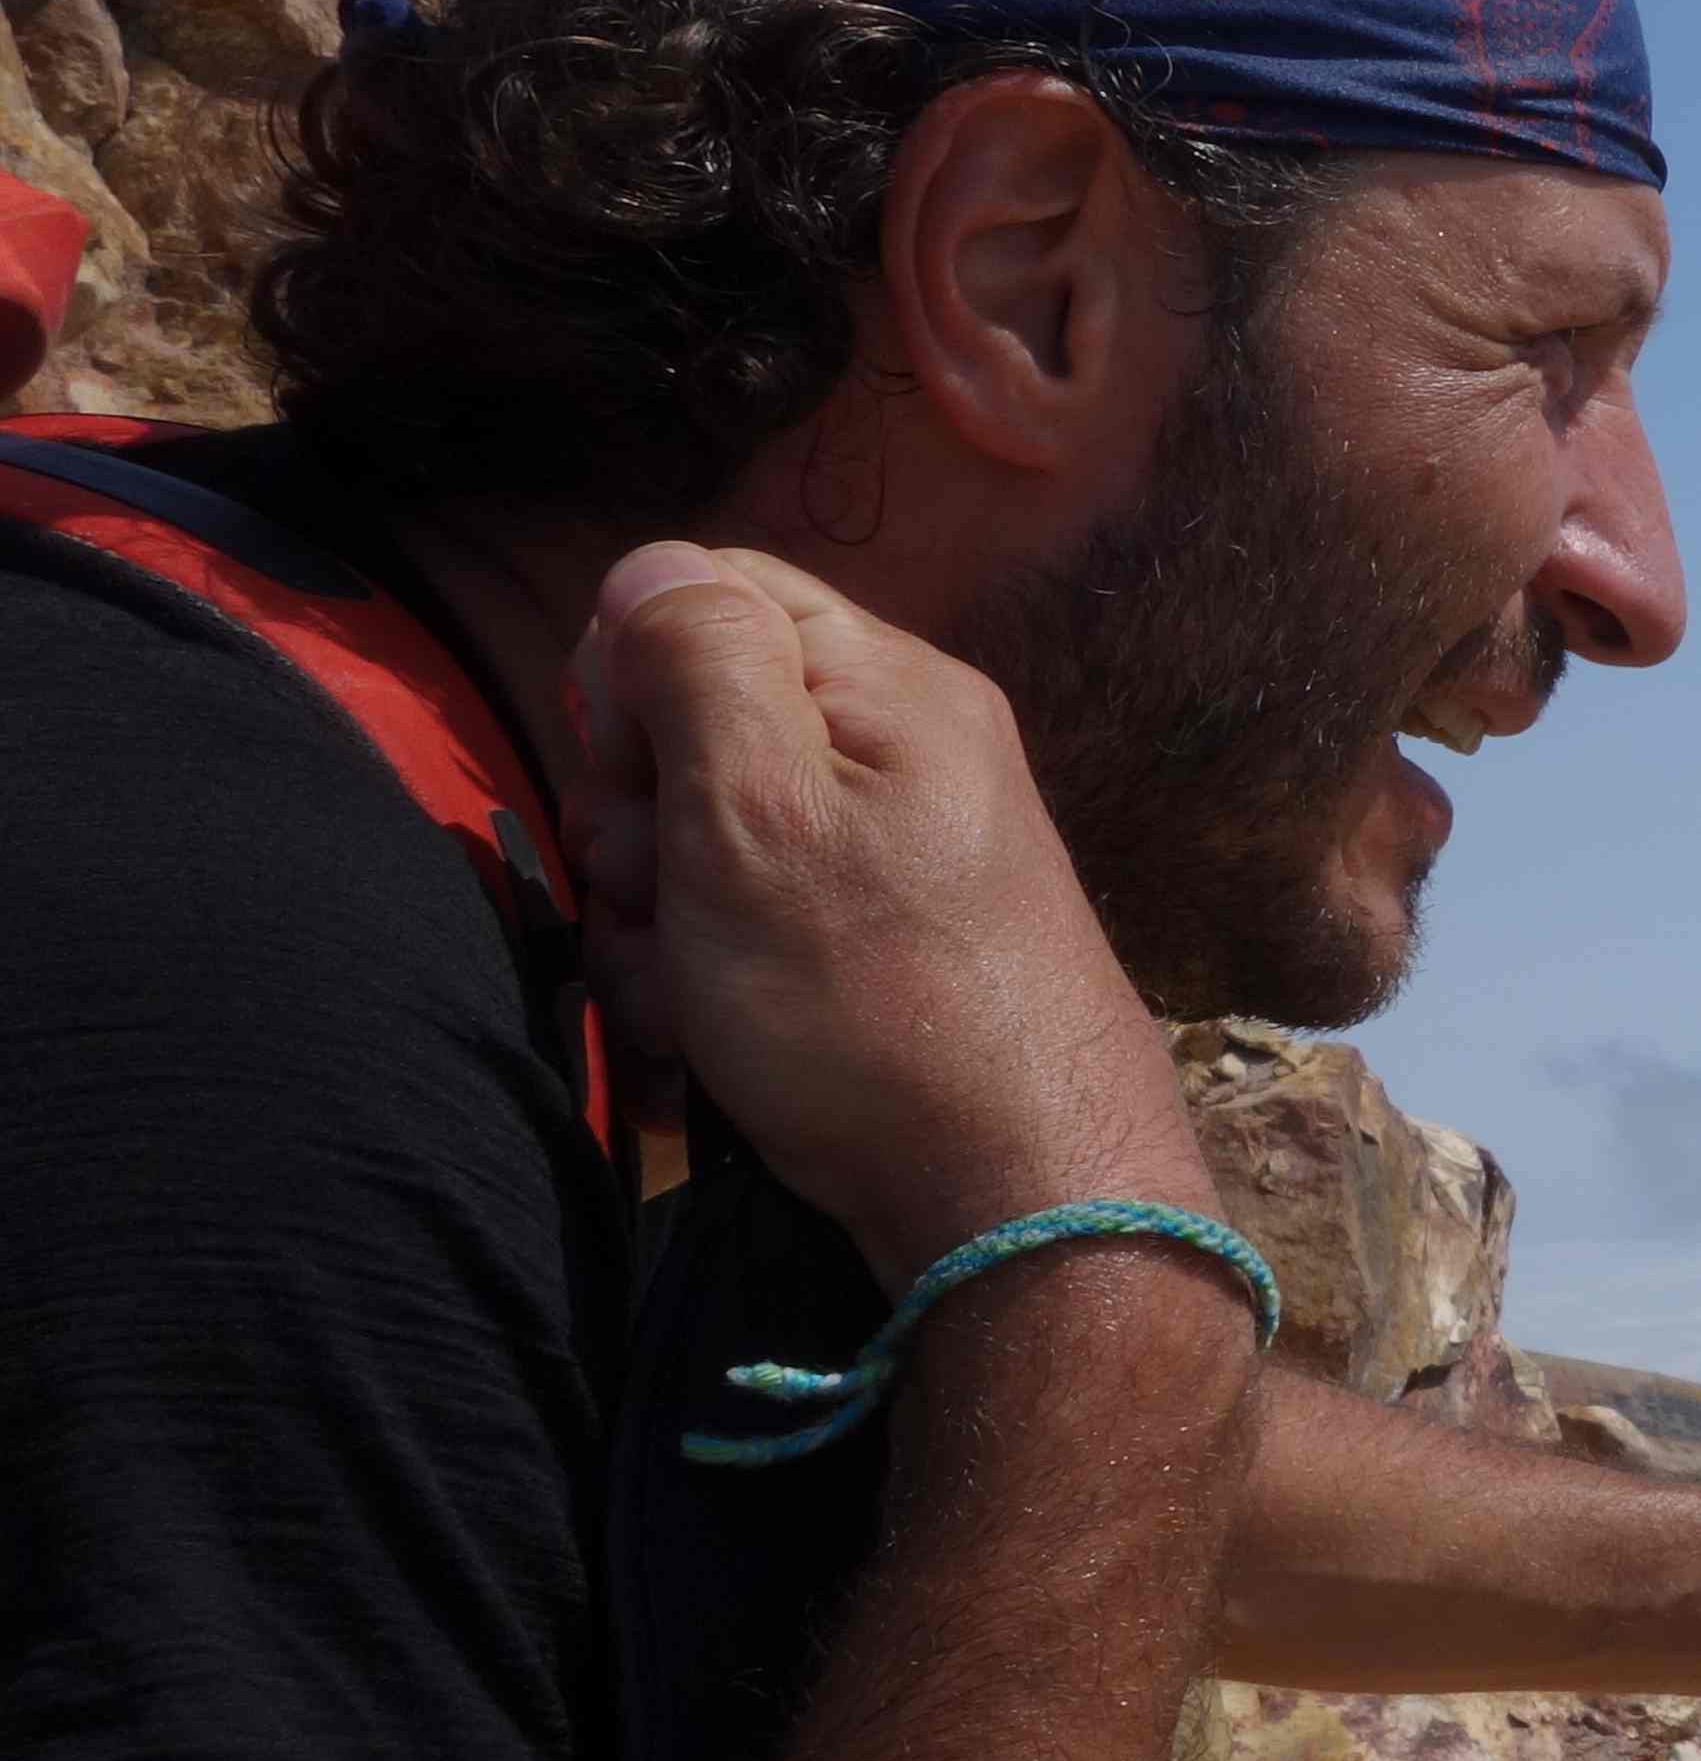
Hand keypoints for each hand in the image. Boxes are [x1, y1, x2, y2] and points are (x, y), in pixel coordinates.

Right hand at [566, 542, 1204, 1286]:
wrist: (1011, 1196)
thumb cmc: (877, 999)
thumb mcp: (762, 810)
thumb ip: (703, 667)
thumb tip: (655, 564)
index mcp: (889, 686)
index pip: (711, 594)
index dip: (632, 673)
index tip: (630, 774)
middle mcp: (899, 755)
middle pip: (692, 725)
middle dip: (637, 820)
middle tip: (660, 902)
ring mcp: (888, 859)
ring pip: (697, 844)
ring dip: (656, 921)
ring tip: (694, 997)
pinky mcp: (871, 952)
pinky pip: (742, 929)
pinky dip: (702, 983)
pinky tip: (710, 1046)